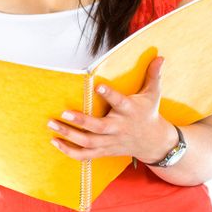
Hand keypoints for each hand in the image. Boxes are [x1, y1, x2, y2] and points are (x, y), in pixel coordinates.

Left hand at [47, 57, 177, 163]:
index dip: (109, 95)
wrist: (154, 142)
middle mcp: (119, 127)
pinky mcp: (105, 151)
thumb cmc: (149, 113)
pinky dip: (70, 151)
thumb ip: (153, 75)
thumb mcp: (153, 94)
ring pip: (88, 142)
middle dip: (81, 121)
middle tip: (63, 113)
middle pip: (99, 127)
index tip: (97, 86)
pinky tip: (56, 142)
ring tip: (52, 125)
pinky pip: (86, 155)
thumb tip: (159, 56)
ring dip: (69, 135)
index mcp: (129, 111)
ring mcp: (111, 141)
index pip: (119, 102)